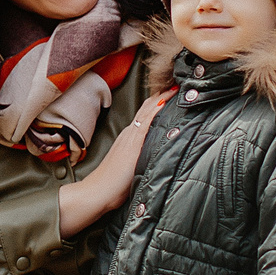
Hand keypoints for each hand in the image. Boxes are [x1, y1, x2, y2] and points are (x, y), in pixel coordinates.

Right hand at [56, 91, 173, 237]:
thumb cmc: (112, 186)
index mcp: (129, 138)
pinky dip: (157, 108)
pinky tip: (166, 100)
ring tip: (176, 85)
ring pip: (148, 110)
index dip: (158, 102)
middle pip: (147, 108)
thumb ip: (140, 160)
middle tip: (178, 82)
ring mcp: (131, 137)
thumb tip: (155, 159)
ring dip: (162, 97)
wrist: (97, 192)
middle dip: (162, 94)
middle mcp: (130, 133)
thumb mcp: (129, 168)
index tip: (173, 92)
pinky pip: (147, 121)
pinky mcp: (134, 143)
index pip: (146, 115)